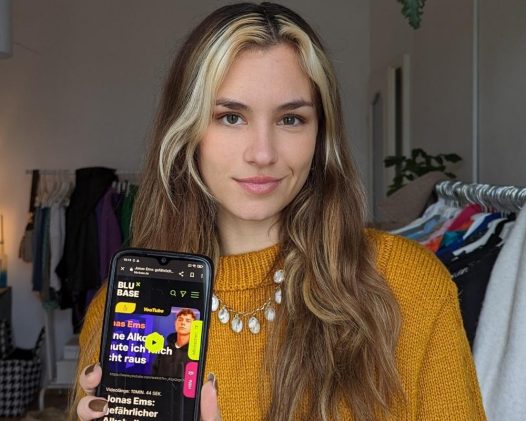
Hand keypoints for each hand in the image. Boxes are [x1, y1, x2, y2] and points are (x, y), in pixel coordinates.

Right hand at [75, 363, 220, 420]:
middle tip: (97, 372)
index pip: (135, 379)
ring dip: (86, 405)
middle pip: (104, 391)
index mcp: (156, 406)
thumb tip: (210, 381)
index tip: (118, 351)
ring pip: (90, 413)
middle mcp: (132, 416)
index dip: (122, 363)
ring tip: (100, 406)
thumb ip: (208, 411)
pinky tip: (98, 419)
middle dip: (93, 378)